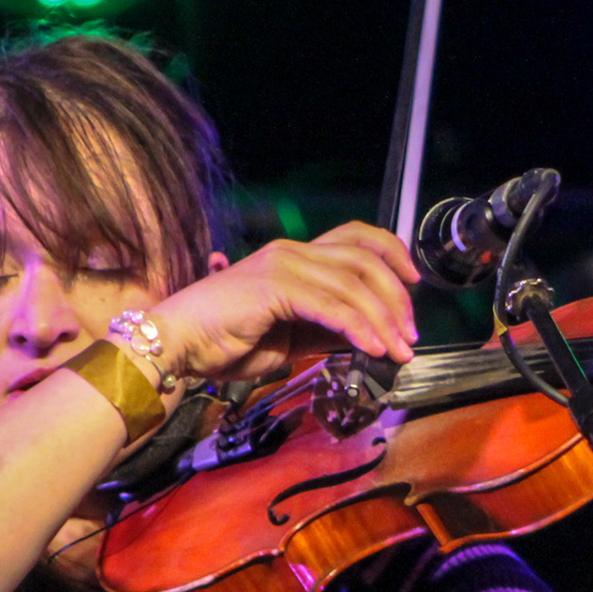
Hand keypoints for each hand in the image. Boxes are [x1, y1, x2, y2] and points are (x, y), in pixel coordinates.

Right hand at [152, 221, 419, 381]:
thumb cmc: (224, 343)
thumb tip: (367, 338)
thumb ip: (326, 331)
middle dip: (396, 299)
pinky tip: (372, 349)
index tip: (415, 285)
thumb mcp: (290, 338)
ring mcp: (283, 266)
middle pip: (364, 261)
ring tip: (397, 351)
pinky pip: (332, 307)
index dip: (393, 255)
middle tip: (409, 336)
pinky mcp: (274, 287)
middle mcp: (292, 253)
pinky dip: (359, 329)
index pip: (357, 240)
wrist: (177, 347)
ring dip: (384, 321)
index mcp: (295, 257)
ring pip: (353, 286)